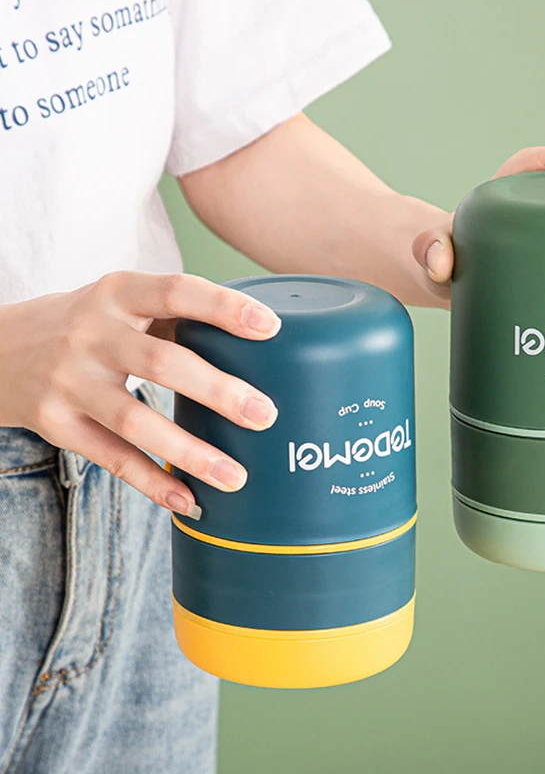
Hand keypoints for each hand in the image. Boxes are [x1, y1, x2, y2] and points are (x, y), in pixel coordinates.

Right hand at [0, 271, 281, 519]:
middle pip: (162, 363)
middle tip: (266, 415)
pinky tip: (190, 500)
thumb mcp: (125, 303)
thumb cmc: (90, 324)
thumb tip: (260, 344)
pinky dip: (153, 482)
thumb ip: (178, 315)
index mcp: (119, 292)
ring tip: (237, 475)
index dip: (224, 308)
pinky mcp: (56, 422)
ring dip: (190, 452)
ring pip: (136, 421)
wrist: (0, 348)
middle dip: (218, 392)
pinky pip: (112, 458)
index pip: (176, 291)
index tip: (270, 328)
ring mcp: (70, 380)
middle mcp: (91, 333)